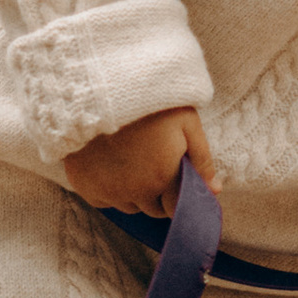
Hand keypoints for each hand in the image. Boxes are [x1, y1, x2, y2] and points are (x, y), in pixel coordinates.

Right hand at [63, 106, 217, 219]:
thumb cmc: (148, 102)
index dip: (178, 197)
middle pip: (152, 209)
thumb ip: (201, 159)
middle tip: (154, 165)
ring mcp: (107, 191)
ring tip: (132, 161)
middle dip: (158, 194)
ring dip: (134, 192)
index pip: (175, 209)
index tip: (175, 181)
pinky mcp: (83, 185)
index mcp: (162, 178)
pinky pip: (103, 200)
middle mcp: (134, 192)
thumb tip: (214, 189)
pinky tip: (111, 164)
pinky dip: (109, 189)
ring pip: (127, 205)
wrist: (98, 88)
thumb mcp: (185, 122)